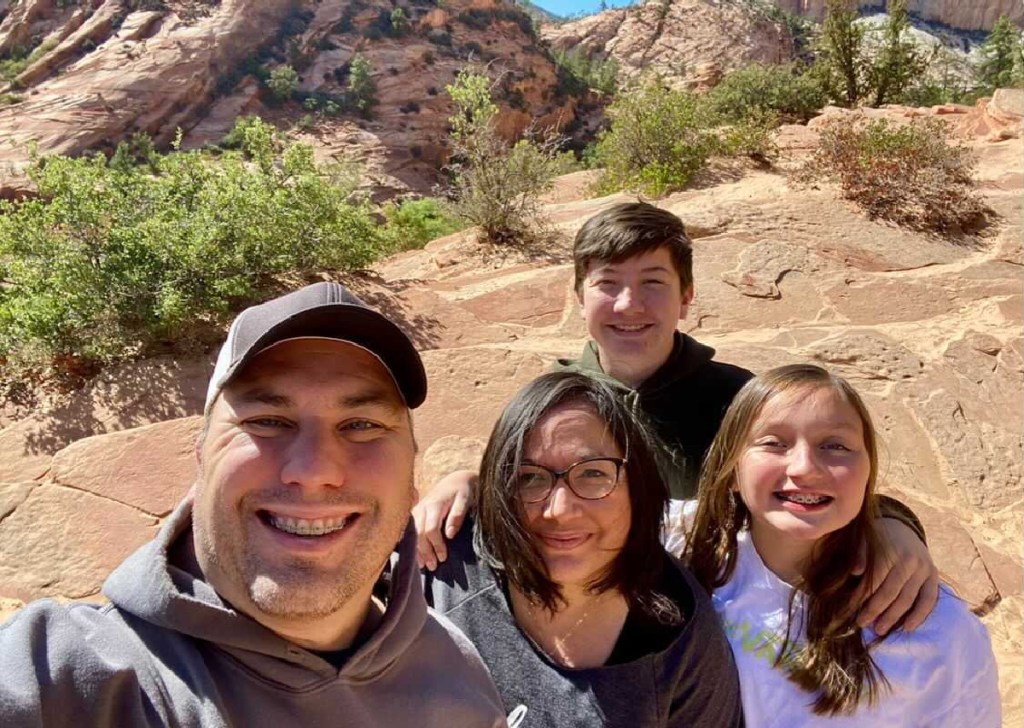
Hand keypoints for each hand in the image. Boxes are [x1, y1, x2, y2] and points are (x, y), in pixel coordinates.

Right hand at [413, 470, 475, 570]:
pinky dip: (413, 544)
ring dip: (417, 550)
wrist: (455, 480)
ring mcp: (417, 510)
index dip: (436, 545)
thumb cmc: (463, 490)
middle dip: (425, 552)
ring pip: (412, 533)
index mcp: (434, 504)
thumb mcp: (465, 499)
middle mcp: (422, 508)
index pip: (431, 529)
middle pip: (418, 533)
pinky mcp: (416, 513)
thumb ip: (457, 515)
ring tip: (423, 566)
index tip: (443, 557)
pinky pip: (410, 531)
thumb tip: (450, 534)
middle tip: (433, 567)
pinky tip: (416, 556)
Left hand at [853, 517, 938, 634]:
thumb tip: (855, 572)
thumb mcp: (864, 540)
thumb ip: (860, 554)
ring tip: (880, 630)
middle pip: (891, 593)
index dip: (862, 597)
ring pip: (908, 599)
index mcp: (891, 552)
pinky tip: (907, 627)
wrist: (902, 527)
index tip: (851, 610)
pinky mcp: (934, 576)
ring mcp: (924, 569)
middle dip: (875, 611)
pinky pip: (929, 599)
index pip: (875, 580)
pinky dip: (919, 615)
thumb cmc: (877, 538)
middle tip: (862, 624)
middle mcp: (910, 561)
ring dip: (893, 617)